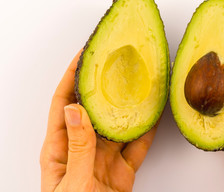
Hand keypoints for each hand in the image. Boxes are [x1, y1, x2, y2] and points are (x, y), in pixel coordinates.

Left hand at [40, 51, 157, 191]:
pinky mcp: (122, 171)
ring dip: (128, 107)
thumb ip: (78, 147)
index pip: (63, 104)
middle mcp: (81, 149)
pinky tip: (152, 116)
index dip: (71, 78)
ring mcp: (103, 159)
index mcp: (59, 150)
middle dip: (104, 86)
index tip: (83, 56)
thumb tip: (76, 109)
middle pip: (93, 110)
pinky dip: (146, 131)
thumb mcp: (74, 183)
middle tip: (116, 65)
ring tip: (138, 86)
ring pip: (118, 125)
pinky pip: (136, 146)